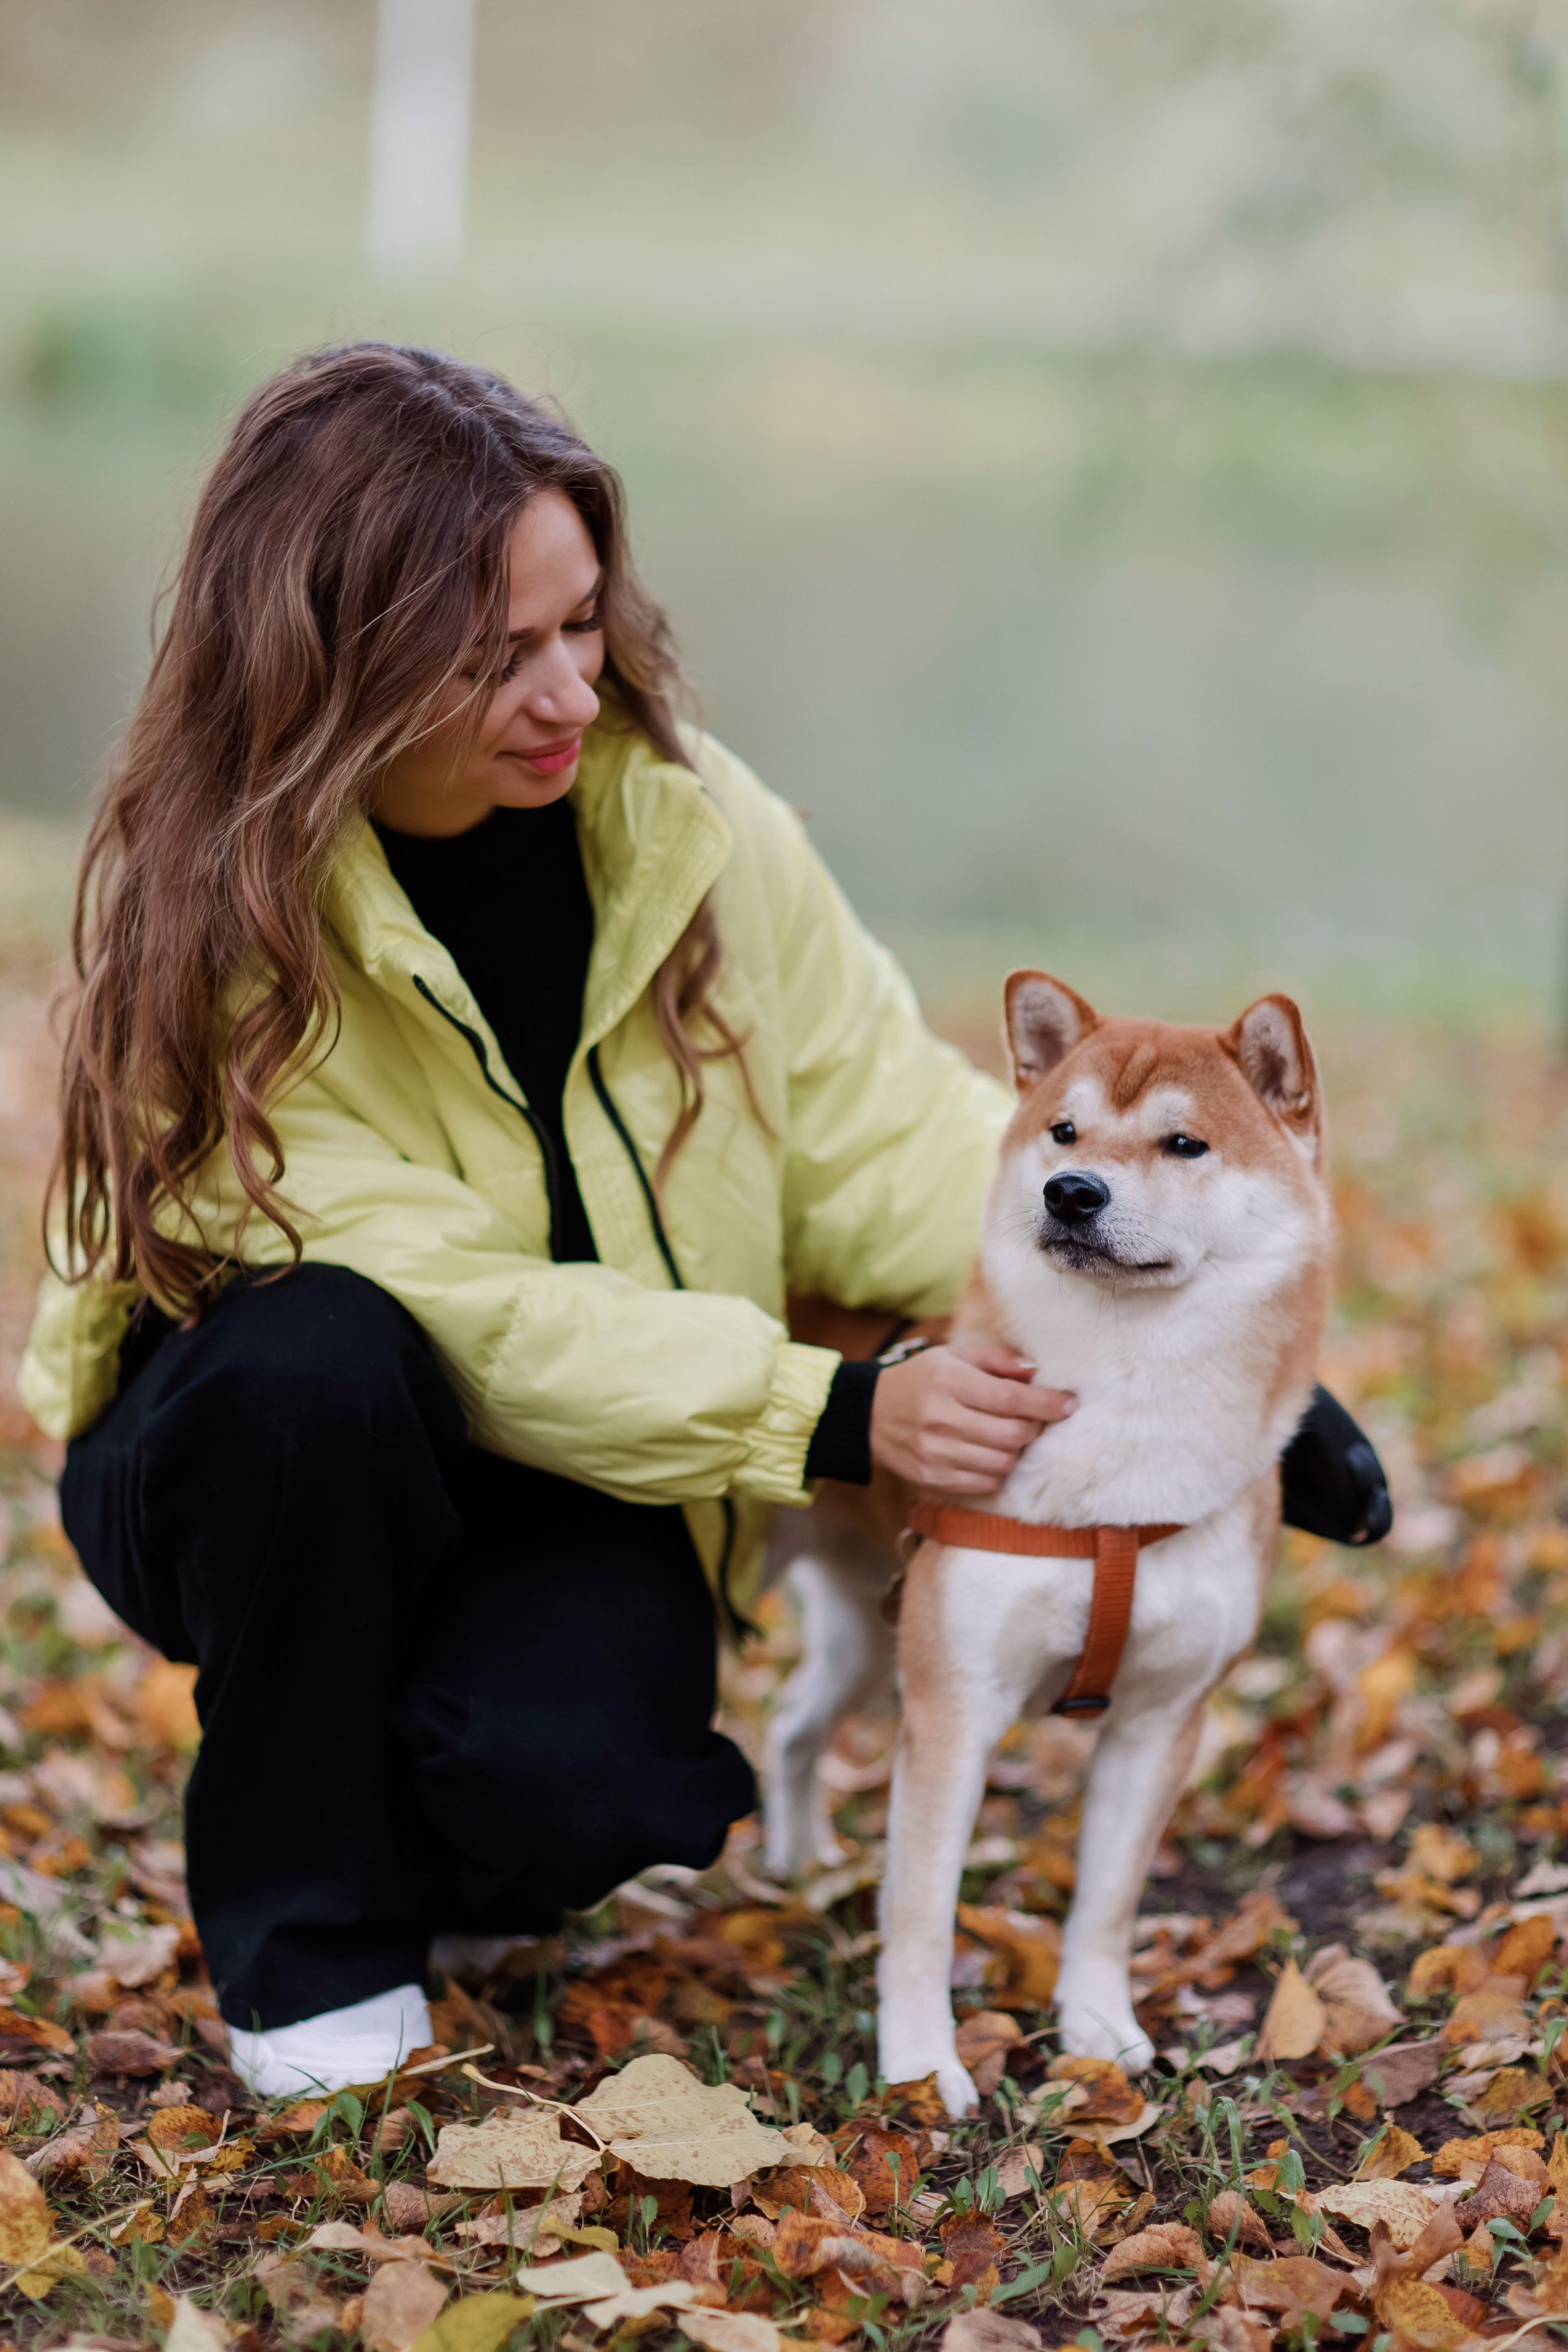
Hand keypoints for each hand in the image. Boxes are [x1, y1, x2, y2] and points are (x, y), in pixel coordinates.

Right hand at [869, 1341, 1075, 1491]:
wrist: (868, 1416)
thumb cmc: (920, 1381)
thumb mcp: (952, 1357)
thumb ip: (996, 1358)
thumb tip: (1035, 1371)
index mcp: (949, 1381)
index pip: (1010, 1398)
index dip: (1046, 1403)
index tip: (1069, 1404)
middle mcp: (941, 1418)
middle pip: (1013, 1434)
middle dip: (1034, 1428)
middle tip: (1032, 1419)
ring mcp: (937, 1453)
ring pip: (1003, 1462)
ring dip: (1016, 1450)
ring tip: (1007, 1436)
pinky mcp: (934, 1478)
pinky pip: (987, 1483)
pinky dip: (998, 1470)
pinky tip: (989, 1453)